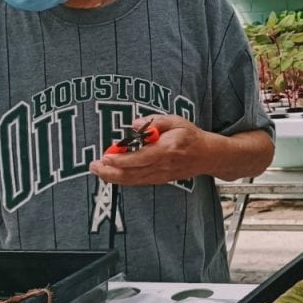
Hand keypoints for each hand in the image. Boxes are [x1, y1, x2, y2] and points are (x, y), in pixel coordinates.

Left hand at [89, 114, 209, 185]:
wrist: (208, 155)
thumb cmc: (191, 135)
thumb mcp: (176, 120)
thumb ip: (155, 121)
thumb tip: (134, 125)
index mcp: (167, 149)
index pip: (141, 157)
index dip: (121, 159)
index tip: (105, 156)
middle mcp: (163, 165)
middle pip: (133, 173)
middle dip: (110, 171)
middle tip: (93, 166)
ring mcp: (162, 175)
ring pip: (133, 180)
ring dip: (113, 177)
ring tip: (98, 171)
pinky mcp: (160, 180)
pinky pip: (139, 182)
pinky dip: (124, 180)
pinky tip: (112, 174)